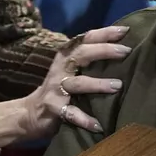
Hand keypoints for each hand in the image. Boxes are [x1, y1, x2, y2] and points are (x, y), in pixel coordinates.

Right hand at [0, 26, 129, 145]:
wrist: (30, 113)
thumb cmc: (59, 89)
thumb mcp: (70, 70)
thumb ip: (89, 60)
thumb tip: (121, 50)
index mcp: (66, 57)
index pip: (84, 39)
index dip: (104, 33)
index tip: (125, 30)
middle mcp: (61, 69)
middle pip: (81, 55)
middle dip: (103, 51)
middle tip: (125, 51)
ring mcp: (56, 89)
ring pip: (77, 83)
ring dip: (97, 84)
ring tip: (117, 86)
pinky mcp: (53, 108)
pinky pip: (70, 113)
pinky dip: (84, 119)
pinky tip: (98, 125)